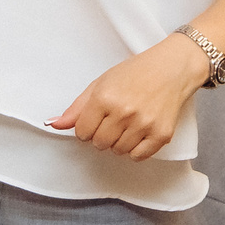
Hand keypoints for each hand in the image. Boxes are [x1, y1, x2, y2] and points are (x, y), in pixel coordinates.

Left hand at [51, 36, 207, 160]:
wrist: (172, 68)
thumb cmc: (135, 73)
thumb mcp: (101, 84)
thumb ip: (77, 108)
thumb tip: (53, 124)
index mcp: (105, 98)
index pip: (82, 132)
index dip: (86, 128)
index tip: (96, 119)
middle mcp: (124, 112)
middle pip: (99, 144)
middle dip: (102, 135)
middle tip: (113, 119)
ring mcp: (144, 124)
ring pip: (118, 151)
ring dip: (119, 142)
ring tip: (128, 123)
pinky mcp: (161, 134)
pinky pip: (138, 156)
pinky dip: (136, 149)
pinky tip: (139, 132)